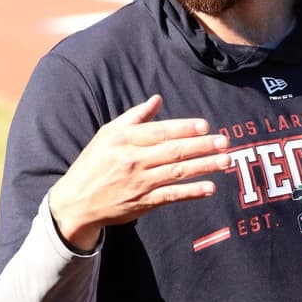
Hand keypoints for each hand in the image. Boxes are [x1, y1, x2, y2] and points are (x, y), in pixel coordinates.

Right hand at [49, 94, 230, 250]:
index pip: (160, 131)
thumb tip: (157, 99)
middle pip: (173, 151)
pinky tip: (210, 187)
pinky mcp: (143, 202)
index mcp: (124, 140)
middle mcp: (133, 160)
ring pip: (177, 172)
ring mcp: (139, 183)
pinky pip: (172, 195)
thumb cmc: (93, 163)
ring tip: (225, 161)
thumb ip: (134, 117)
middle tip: (225, 141)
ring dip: (204, 166)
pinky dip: (192, 191)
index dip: (184, 128)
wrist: (76, 201)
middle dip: (201, 146)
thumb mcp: (108, 134)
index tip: (205, 126)